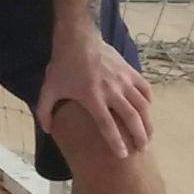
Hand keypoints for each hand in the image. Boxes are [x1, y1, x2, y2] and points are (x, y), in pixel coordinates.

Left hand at [39, 26, 151, 161]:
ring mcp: (123, 80)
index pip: (107, 125)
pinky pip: (145, 89)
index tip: (123, 155)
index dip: (116, 141)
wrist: (78, 38)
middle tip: (142, 149)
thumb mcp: (49, 88)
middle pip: (131, 118)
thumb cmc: (63, 65)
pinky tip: (147, 110)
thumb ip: (44, 111)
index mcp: (92, 97)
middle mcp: (111, 90)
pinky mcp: (130, 71)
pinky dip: (148, 101)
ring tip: (149, 135)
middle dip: (139, 136)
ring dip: (148, 122)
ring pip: (143, 105)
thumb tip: (48, 130)